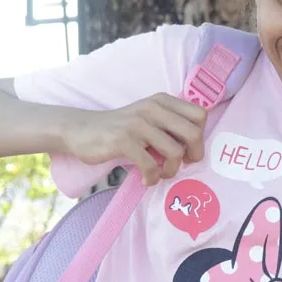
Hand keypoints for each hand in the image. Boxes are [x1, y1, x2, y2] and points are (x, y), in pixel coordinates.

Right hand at [60, 93, 206, 185]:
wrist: (81, 130)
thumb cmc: (120, 129)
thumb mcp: (147, 117)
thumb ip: (169, 124)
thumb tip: (195, 147)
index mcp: (162, 101)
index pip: (200, 115)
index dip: (200, 136)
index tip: (188, 149)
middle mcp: (152, 108)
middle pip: (193, 133)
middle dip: (193, 155)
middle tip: (181, 164)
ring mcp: (138, 124)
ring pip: (175, 152)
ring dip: (171, 170)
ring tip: (160, 173)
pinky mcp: (124, 141)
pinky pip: (150, 166)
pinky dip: (152, 178)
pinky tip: (146, 180)